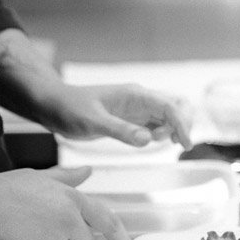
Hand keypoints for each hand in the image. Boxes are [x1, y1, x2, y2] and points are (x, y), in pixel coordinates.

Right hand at [0, 165, 130, 239]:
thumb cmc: (7, 190)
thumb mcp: (42, 177)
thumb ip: (68, 178)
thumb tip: (87, 170)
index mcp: (73, 198)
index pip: (106, 220)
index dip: (120, 237)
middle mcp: (70, 218)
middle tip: (46, 236)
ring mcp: (57, 238)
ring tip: (32, 239)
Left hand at [52, 83, 193, 148]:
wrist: (54, 106)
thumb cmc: (70, 109)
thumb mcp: (93, 122)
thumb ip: (120, 130)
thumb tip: (148, 140)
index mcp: (135, 95)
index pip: (170, 106)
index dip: (182, 124)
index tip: (185, 144)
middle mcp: (140, 100)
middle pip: (176, 106)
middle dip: (182, 124)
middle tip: (173, 143)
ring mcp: (136, 109)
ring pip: (168, 116)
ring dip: (172, 129)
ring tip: (156, 143)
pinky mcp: (130, 120)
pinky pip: (155, 124)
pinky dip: (162, 133)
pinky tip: (153, 143)